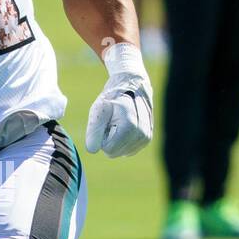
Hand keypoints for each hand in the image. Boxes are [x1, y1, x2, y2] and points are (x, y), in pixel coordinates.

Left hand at [85, 42, 152, 157]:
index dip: (102, 136)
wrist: (132, 86)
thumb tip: (92, 150)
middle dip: (109, 139)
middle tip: (112, 121)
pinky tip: (125, 126)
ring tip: (119, 122)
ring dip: (116, 139)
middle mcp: (142, 134)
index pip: (108, 149)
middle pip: (114, 153)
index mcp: (131, 126)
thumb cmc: (113, 97)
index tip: (106, 121)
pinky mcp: (147, 140)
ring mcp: (146, 138)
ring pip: (121, 153)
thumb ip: (94, 130)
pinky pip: (127, 151)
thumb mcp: (99, 109)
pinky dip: (123, 141)